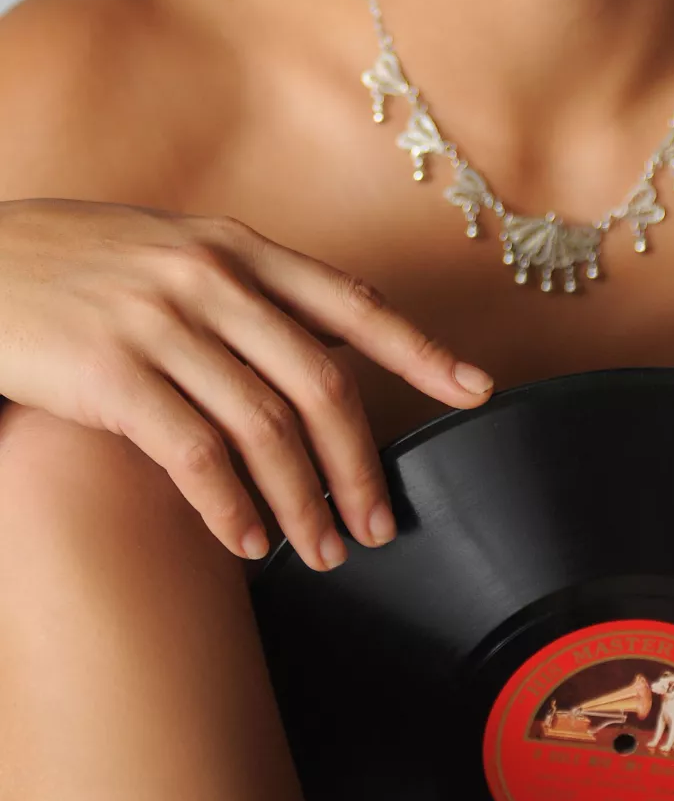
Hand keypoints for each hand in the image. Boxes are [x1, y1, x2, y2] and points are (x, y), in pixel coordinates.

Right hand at [0, 198, 492, 570]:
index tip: (475, 392)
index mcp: (235, 248)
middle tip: (380, 523)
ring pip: (266, 427)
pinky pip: (196, 454)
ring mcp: (162, 323)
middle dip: (360, 462)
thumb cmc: (72, 265)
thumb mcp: (165, 250)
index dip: (419, 350)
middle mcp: (212, 279)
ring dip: (304, 501)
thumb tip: (317, 345)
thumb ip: (239, 288)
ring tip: (318, 552)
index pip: (349, 303)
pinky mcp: (112, 374)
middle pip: (321, 382)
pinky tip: (248, 541)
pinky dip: (232, 506)